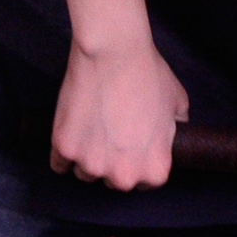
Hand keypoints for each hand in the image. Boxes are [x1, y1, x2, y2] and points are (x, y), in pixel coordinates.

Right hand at [50, 40, 189, 190]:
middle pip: (114, 180)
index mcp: (154, 168)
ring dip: (87, 156)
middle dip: (113, 162)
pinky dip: (63, 152)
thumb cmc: (148, 75)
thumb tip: (170, 137)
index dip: (141, 163)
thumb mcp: (177, 105)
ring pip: (85, 172)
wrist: (114, 54)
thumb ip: (173, 131)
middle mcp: (122, 174)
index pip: (147, 182)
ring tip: (95, 126)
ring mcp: (90, 164)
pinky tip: (74, 131)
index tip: (135, 149)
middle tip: (114, 133)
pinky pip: (59, 164)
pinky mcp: (63, 149)